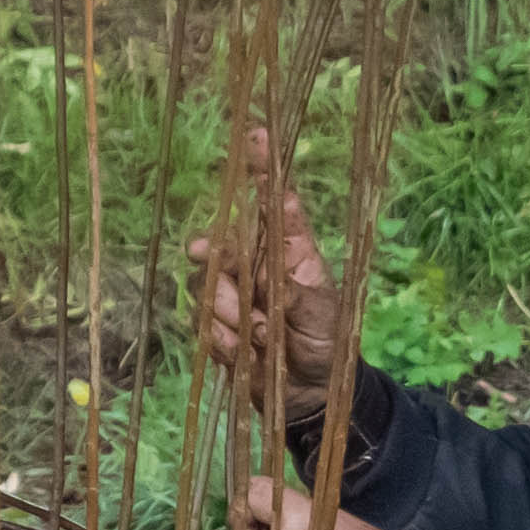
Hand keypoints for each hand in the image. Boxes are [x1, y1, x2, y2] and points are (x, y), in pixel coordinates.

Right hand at [188, 127, 350, 385]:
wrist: (309, 397)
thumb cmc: (326, 344)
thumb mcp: (320, 312)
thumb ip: (289, 283)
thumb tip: (262, 255)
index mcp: (290, 250)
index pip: (272, 201)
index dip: (263, 167)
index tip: (258, 133)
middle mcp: (257, 265)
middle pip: (223, 244)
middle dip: (221, 261)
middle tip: (231, 280)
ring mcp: (233, 294)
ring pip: (209, 287)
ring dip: (234, 314)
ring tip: (262, 336)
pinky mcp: (216, 325)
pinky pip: (204, 324)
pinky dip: (225, 341)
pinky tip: (246, 352)